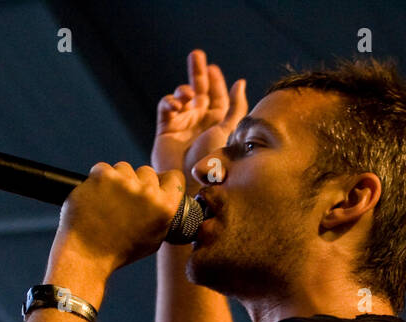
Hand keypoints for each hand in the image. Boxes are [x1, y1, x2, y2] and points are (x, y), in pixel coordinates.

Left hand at [54, 163, 188, 273]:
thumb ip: (162, 215)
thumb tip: (165, 196)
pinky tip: (95, 199)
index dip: (163, 181)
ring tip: (107, 203)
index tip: (155, 186)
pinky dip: (98, 180)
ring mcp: (125, 182)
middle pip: (147, 172)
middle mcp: (148, 193)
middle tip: (124, 203)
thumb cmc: (118, 252)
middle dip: (137, 183)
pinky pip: (103, 168)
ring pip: (124, 169)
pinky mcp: (103, 176)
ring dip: (117, 180)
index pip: (174, 178)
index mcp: (164, 208)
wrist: (86, 255)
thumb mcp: (153, 239)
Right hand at [153, 49, 247, 186]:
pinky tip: (176, 105)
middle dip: (197, 72)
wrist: (189, 183)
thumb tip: (240, 82)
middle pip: (199, 90)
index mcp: (218, 122)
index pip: (217, 95)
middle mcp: (200, 121)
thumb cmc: (212, 160)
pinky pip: (166, 108)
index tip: (213, 68)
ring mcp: (183, 124)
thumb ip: (236, 107)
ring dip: (183, 90)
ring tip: (187, 95)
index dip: (215, 80)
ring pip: (181, 97)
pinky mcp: (166, 129)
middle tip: (196, 54)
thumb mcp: (229, 131)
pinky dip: (169, 102)